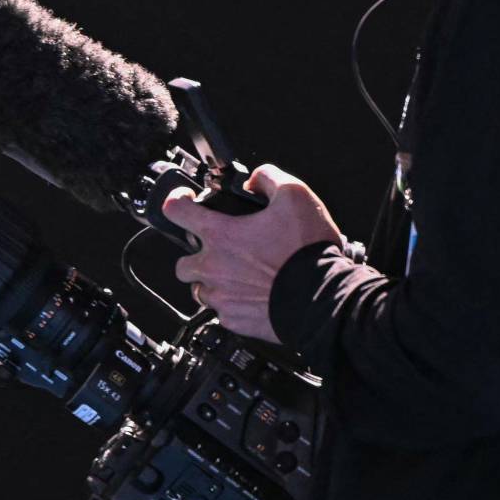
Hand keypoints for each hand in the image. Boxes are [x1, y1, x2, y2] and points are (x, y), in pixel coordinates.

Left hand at [164, 164, 341, 342]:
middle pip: (182, 263)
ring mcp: (222, 297)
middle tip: (219, 253)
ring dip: (213, 283)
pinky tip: (253, 296)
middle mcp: (214, 267)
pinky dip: (233, 304)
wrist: (323, 298)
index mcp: (221, 234)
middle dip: (196, 256)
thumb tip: (256, 179)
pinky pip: (223, 313)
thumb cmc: (306, 251)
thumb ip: (268, 178)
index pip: (176, 211)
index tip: (183, 204)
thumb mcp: (295, 195)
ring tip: (238, 277)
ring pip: (200, 290)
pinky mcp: (235, 320)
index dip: (177, 202)